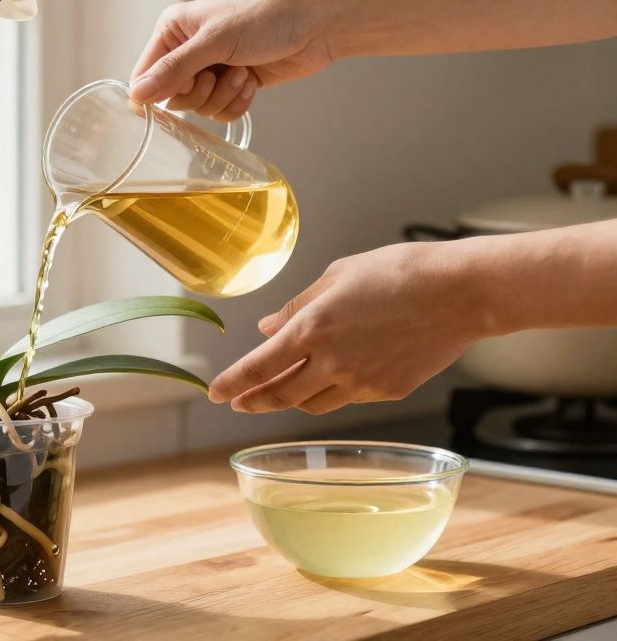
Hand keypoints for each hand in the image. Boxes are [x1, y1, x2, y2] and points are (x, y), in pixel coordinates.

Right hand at [129, 0, 337, 119]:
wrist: (316, 26)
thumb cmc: (267, 19)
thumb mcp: (215, 41)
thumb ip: (174, 69)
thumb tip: (136, 95)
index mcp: (173, 30)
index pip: (144, 74)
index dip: (157, 91)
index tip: (181, 90)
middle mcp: (186, 50)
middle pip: (170, 97)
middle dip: (199, 93)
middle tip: (217, 75)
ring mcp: (210, 68)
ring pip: (197, 108)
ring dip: (222, 97)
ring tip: (243, 73)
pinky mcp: (231, 85)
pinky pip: (219, 112)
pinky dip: (236, 102)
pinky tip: (251, 81)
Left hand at [207, 241, 488, 414]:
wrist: (461, 293)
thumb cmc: (399, 272)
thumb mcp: (337, 276)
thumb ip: (297, 307)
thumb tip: (266, 329)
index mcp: (312, 329)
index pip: (258, 367)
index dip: (232, 384)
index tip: (214, 393)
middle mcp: (332, 362)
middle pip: (280, 396)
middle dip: (254, 401)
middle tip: (239, 403)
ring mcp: (361, 382)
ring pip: (312, 403)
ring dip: (291, 399)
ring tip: (279, 391)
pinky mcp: (387, 391)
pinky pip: (347, 398)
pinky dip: (331, 391)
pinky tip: (330, 378)